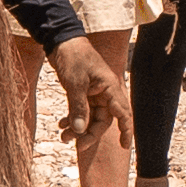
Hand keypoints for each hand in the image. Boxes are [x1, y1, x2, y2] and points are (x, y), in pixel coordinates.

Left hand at [50, 35, 130, 151]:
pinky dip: (73, 119)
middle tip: (75, 144)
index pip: (122, 113)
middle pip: (103, 120)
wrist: (60, 40)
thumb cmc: (72, 57)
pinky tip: (62, 124)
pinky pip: (82, 111)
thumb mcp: (74, 84)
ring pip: (90, 117)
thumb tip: (80, 131)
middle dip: (89, 134)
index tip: (124, 146)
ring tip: (63, 136)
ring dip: (78, 128)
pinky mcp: (83, 92)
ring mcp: (94, 92)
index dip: (125, 130)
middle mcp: (105, 91)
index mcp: (109, 87)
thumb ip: (78, 108)